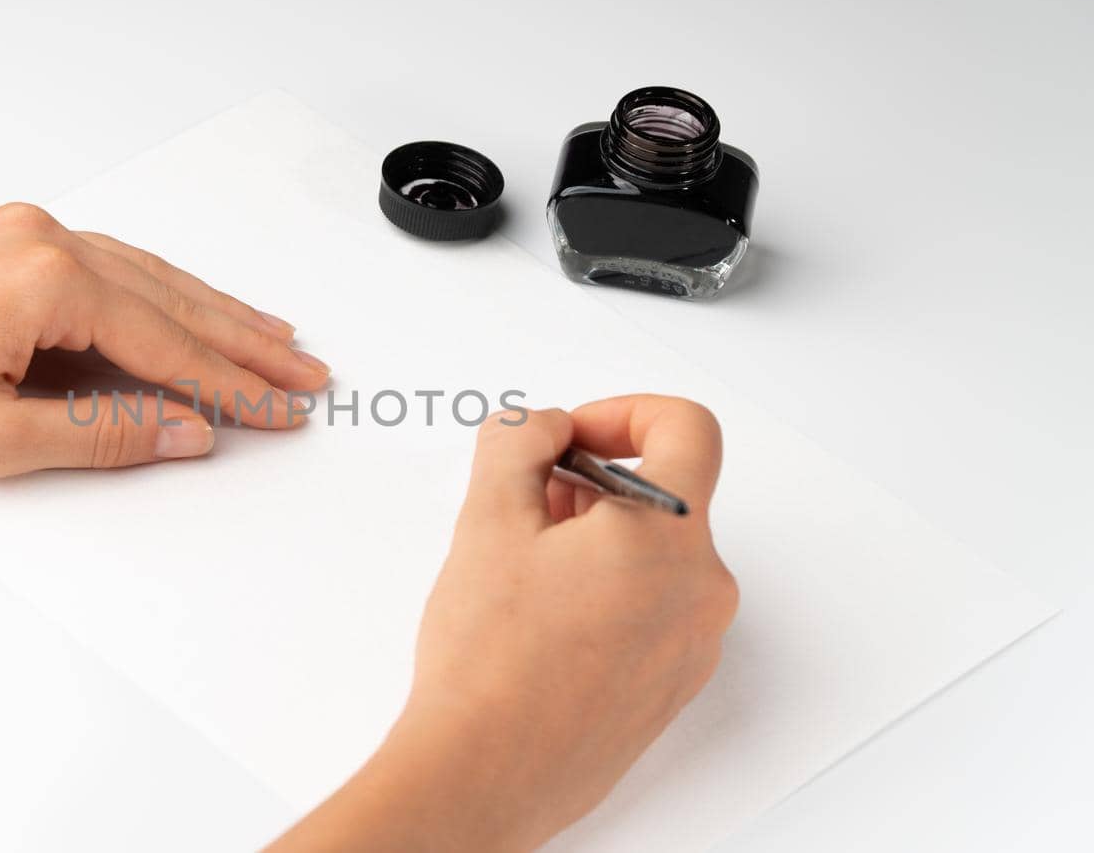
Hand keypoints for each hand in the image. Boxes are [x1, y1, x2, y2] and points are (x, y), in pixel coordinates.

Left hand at [0, 203, 328, 475]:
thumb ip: (104, 434)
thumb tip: (186, 434)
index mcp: (45, 282)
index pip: (167, 343)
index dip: (232, 386)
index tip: (283, 409)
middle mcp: (43, 240)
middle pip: (172, 299)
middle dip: (243, 343)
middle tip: (304, 374)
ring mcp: (24, 232)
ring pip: (148, 275)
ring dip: (211, 311)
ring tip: (271, 339)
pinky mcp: (7, 239)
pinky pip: (109, 264)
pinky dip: (158, 293)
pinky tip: (189, 308)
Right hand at [269, 396, 735, 852]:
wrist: (485, 772)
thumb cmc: (490, 661)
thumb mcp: (489, 517)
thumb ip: (519, 442)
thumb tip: (544, 427)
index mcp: (671, 537)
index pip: (687, 428)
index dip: (622, 413)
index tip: (572, 438)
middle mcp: (701, 592)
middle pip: (664, 496)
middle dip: (592, 486)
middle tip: (525, 509)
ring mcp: (692, 646)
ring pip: (655, 557)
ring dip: (596, 542)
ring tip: (524, 574)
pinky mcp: (670, 687)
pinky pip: (651, 611)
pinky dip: (605, 593)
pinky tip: (541, 621)